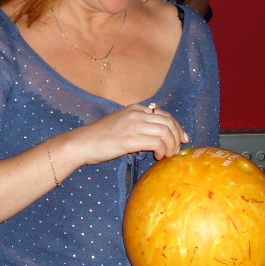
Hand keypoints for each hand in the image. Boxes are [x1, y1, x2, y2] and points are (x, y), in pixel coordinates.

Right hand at [66, 103, 189, 166]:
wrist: (82, 143)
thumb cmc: (100, 137)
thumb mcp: (121, 123)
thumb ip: (138, 124)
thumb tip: (155, 135)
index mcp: (136, 109)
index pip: (165, 114)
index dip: (177, 127)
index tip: (182, 138)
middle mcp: (137, 114)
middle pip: (169, 122)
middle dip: (178, 137)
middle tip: (177, 150)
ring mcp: (134, 125)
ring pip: (166, 132)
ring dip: (171, 145)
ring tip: (167, 155)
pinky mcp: (130, 139)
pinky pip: (157, 142)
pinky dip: (162, 150)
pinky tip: (158, 157)